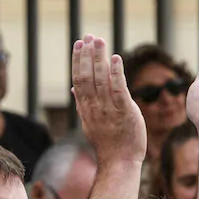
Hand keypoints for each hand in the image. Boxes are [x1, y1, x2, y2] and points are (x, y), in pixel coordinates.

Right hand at [70, 35, 145, 164]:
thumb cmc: (108, 143)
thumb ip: (83, 104)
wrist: (118, 162)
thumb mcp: (90, 123)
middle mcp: (94, 107)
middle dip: (86, 55)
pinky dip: (116, 73)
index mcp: (86, 108)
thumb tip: (74, 89)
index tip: (79, 44)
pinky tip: (115, 59)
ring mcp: (108, 110)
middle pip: (86, 77)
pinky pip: (118, 90)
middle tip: (88, 36)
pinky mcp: (124, 112)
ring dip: (99, 59)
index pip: (78, 79)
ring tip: (99, 41)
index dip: (78, 60)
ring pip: (100, 80)